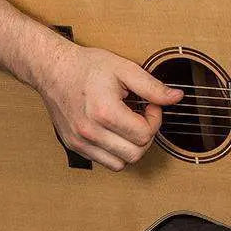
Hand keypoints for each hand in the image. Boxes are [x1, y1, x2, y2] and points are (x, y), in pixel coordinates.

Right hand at [35, 43, 183, 170]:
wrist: (53, 69)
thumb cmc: (87, 67)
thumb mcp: (125, 68)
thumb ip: (152, 86)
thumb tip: (176, 98)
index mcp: (104, 112)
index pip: (144, 134)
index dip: (155, 119)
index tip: (150, 105)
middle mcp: (90, 132)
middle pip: (135, 153)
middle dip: (146, 135)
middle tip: (141, 116)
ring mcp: (80, 142)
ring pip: (120, 164)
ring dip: (131, 147)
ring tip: (128, 124)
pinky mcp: (73, 146)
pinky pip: (104, 162)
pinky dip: (115, 152)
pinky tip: (115, 131)